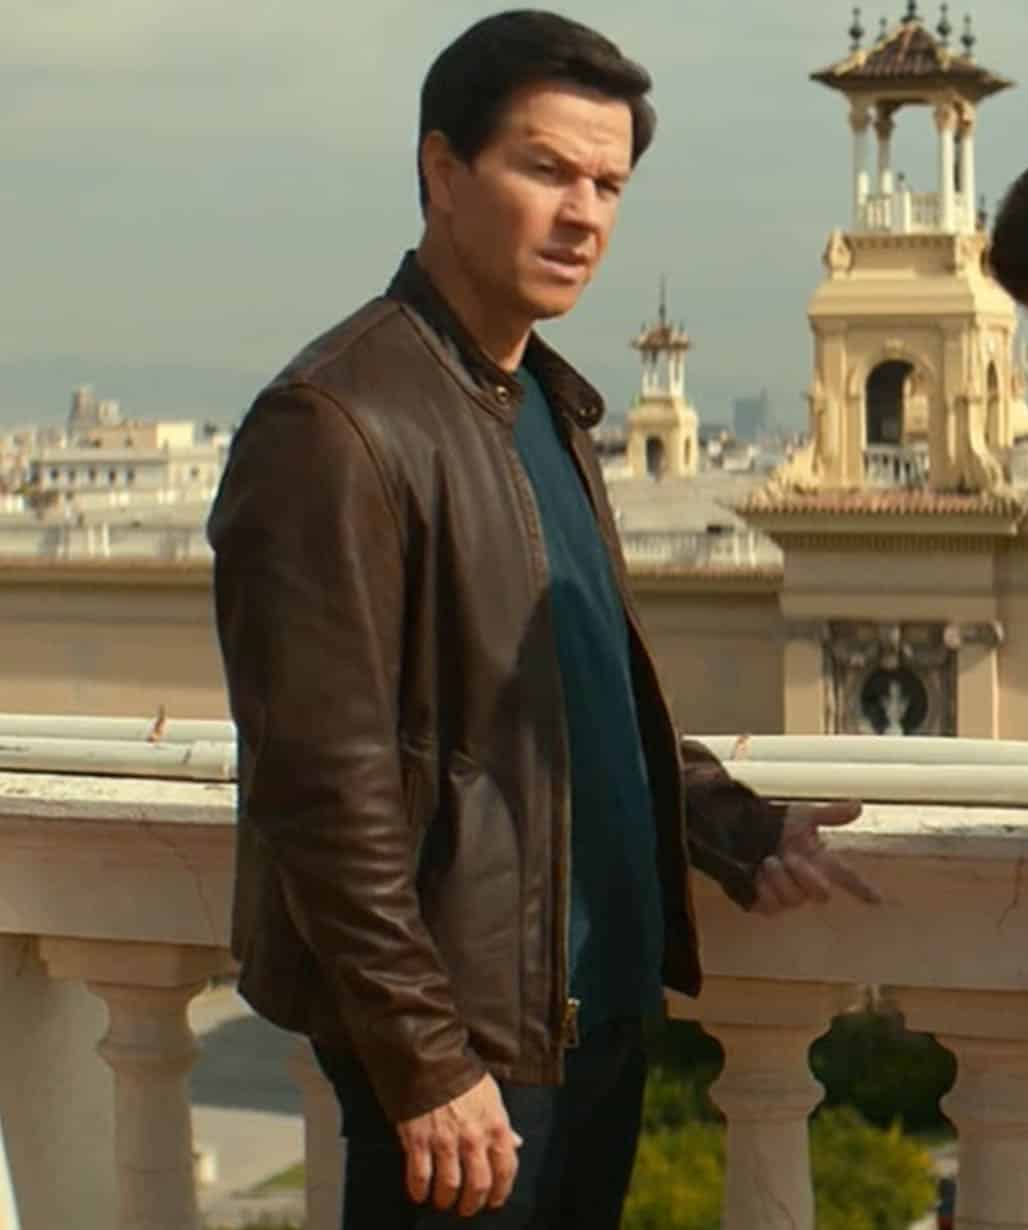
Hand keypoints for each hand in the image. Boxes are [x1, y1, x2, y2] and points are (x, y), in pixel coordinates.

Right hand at [396, 1073, 522, 1216]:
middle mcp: (473, 1137)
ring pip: (450, 1186)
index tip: (494, 1201)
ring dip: (446, 1200)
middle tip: (467, 1208)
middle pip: (479, 1186)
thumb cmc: (463, 1076)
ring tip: (443, 1202)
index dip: (501, 1192)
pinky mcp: (419, 1140)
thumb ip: (503, 1124)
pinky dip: (419, 1190)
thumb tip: (516, 1143)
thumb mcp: (492, 1096)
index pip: (506, 1170)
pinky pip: (420, 1176)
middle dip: (473, 1204)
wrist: (431, 1059)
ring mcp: (445, 1140)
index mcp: (495, 1126)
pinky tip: (419, 1194)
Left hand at [753, 800, 881, 914]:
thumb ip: (830, 814)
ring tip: (768, 860)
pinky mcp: (766, 904)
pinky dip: (765, 889)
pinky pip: (773, 907)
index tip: (877, 900)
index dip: (862, 889)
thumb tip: (858, 806)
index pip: (846, 877)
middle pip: (822, 894)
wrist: (736, 831)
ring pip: (795, 900)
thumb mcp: (800, 815)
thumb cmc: (772, 824)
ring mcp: (787, 895)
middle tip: (790, 857)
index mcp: (819, 861)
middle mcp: (807, 882)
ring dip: (780, 879)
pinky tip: (757, 875)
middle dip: (806, 876)